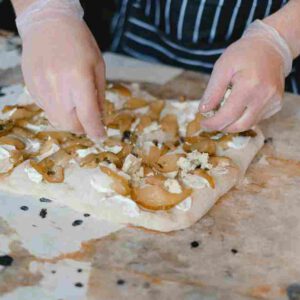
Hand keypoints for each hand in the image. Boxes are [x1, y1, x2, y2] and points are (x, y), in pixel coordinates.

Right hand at [17, 0, 105, 138]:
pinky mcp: (31, 88)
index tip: (101, 136)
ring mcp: (41, 88)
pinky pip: (46, 110)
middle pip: (71, 124)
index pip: (88, 116)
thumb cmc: (79, 42)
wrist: (48, 24)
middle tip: (90, 122)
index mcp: (79, 78)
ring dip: (70, 121)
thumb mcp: (98, 66)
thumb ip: (99, 95)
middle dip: (83, 128)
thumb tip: (100, 118)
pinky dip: (58, 111)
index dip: (96, 131)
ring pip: (57, 121)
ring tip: (76, 108)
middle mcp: (57, 86)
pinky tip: (63, 98)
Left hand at [199, 20, 291, 132]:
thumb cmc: (243, 54)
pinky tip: (238, 107)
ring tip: (222, 113)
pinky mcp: (277, 105)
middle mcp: (264, 96)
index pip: (228, 115)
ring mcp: (273, 102)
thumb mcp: (222, 67)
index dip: (213, 123)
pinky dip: (243, 118)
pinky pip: (256, 119)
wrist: (271, 47)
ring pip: (248, 124)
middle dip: (222, 127)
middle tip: (210, 122)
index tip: (203, 123)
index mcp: (249, 85)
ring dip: (232, 124)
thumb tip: (203, 110)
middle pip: (239, 125)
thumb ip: (213, 90)